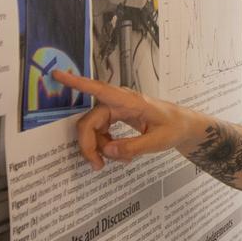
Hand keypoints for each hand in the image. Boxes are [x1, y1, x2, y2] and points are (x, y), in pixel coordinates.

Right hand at [54, 69, 192, 168]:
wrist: (183, 126)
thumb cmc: (174, 127)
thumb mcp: (158, 141)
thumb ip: (133, 146)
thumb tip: (108, 151)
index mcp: (130, 101)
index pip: (99, 90)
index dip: (77, 83)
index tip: (58, 74)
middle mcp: (118, 102)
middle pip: (90, 122)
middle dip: (90, 145)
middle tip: (97, 166)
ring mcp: (115, 109)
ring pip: (93, 129)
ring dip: (101, 148)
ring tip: (123, 160)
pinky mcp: (115, 117)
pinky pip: (101, 132)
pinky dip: (107, 146)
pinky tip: (122, 154)